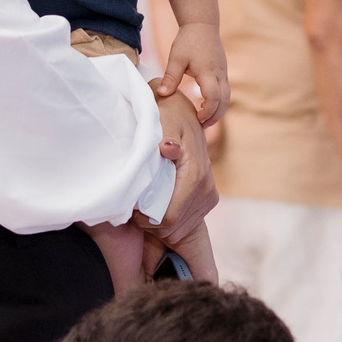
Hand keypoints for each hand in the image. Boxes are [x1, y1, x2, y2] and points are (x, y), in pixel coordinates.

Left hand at [149, 87, 217, 249]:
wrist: (183, 112)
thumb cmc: (167, 117)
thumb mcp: (162, 121)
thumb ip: (165, 136)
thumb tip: (168, 148)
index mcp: (195, 175)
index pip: (169, 218)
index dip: (147, 219)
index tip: (132, 208)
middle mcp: (206, 189)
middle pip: (173, 226)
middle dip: (151, 221)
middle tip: (136, 205)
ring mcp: (209, 196)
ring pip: (179, 228)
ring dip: (159, 221)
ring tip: (146, 201)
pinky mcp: (209, 199)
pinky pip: (185, 222)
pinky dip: (168, 218)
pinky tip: (159, 201)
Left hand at [155, 22, 229, 124]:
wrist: (203, 24)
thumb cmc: (188, 40)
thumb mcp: (176, 58)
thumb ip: (170, 77)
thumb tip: (161, 94)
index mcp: (208, 72)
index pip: (214, 97)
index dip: (207, 111)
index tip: (197, 118)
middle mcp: (220, 75)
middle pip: (224, 102)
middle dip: (215, 116)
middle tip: (201, 127)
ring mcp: (223, 74)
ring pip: (227, 98)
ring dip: (218, 111)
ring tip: (204, 121)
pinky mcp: (222, 72)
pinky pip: (225, 92)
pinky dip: (219, 103)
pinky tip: (207, 107)